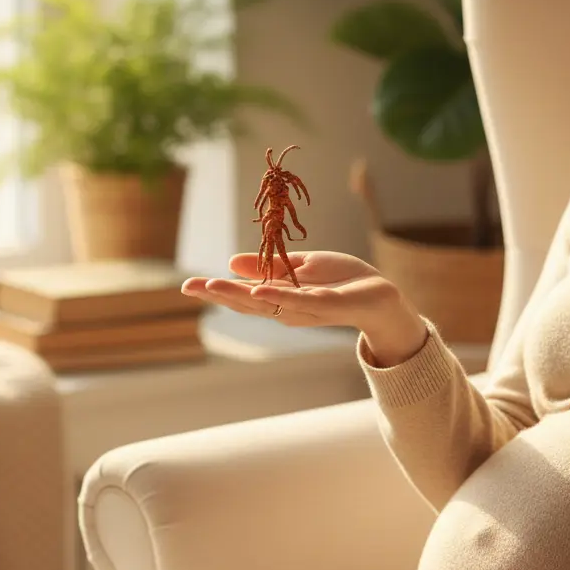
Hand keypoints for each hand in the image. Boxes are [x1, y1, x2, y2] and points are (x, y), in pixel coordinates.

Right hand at [181, 251, 387, 327]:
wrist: (381, 296)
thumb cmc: (343, 281)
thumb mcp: (301, 266)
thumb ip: (270, 265)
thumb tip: (232, 262)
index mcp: (280, 297)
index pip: (243, 294)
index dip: (217, 290)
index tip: (189, 285)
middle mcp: (288, 307)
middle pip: (248, 302)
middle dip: (219, 294)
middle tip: (190, 287)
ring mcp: (307, 308)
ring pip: (268, 303)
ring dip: (240, 295)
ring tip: (215, 286)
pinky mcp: (328, 304)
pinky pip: (300, 300)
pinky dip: (278, 296)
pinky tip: (259, 290)